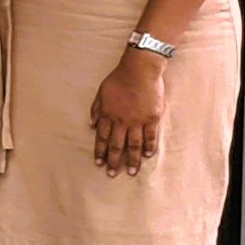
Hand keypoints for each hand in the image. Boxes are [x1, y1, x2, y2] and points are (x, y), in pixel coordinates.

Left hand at [90, 49, 167, 175]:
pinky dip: (149, 146)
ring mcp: (138, 120)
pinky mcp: (152, 117)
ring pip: (134, 144)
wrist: (139, 70)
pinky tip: (148, 156)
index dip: (100, 152)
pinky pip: (150, 135)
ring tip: (132, 172)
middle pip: (117, 145)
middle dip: (114, 161)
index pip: (102, 138)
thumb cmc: (118, 79)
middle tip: (112, 174)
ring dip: (133, 159)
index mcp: (108, 115)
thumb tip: (91, 125)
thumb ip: (96, 110)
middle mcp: (122, 121)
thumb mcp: (101, 93)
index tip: (99, 163)